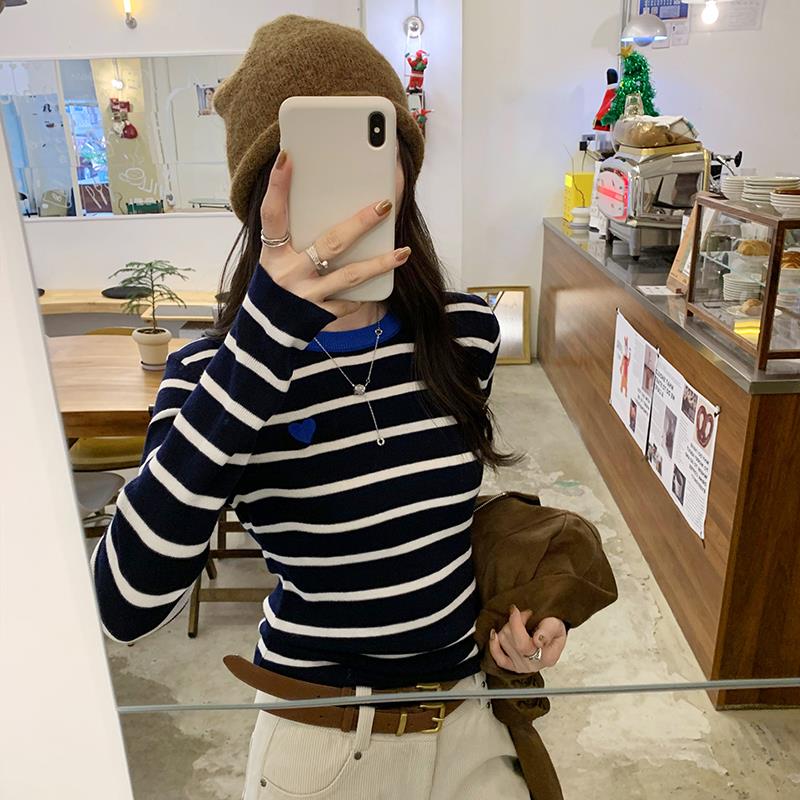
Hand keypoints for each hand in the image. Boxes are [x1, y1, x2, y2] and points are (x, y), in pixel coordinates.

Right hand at [258, 150, 409, 317]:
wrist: (265, 331)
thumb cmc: (276, 284)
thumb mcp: (275, 258)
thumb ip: (291, 233)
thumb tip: (321, 201)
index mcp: (273, 254)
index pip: (273, 214)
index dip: (277, 186)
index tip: (288, 157)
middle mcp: (288, 273)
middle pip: (330, 243)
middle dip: (360, 223)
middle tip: (384, 204)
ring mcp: (306, 296)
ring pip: (350, 276)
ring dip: (379, 264)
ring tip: (402, 252)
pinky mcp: (318, 315)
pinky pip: (348, 303)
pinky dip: (363, 294)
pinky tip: (381, 282)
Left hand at [488, 607, 566, 673]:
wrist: (553, 635)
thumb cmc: (555, 630)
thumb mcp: (557, 625)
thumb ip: (548, 632)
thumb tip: (538, 641)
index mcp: (546, 657)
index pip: (523, 643)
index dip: (516, 623)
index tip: (517, 610)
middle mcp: (533, 665)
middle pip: (511, 641)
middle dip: (513, 622)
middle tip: (523, 614)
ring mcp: (522, 667)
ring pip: (504, 643)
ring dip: (507, 628)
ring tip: (517, 622)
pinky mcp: (513, 666)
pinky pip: (499, 659)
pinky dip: (494, 646)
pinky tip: (495, 634)